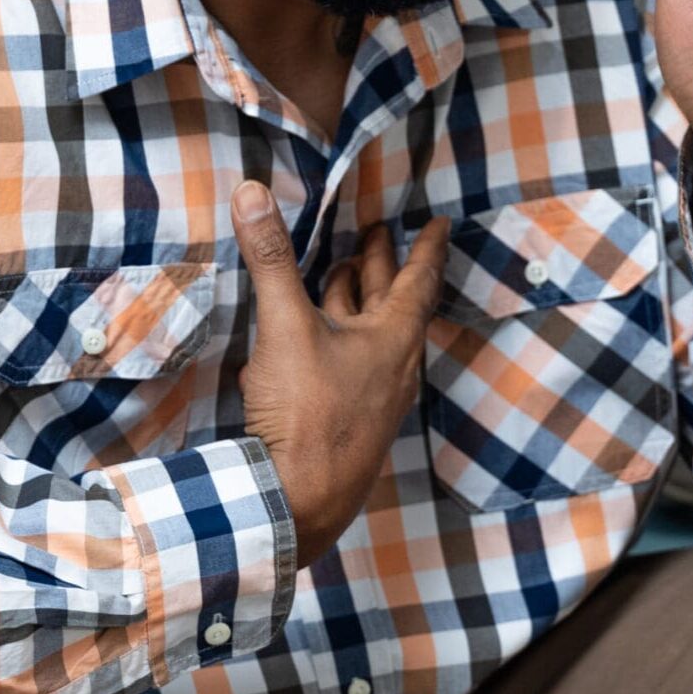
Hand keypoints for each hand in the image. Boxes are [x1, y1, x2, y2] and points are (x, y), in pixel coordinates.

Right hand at [230, 182, 447, 544]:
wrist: (301, 502)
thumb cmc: (308, 414)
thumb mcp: (285, 327)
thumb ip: (270, 258)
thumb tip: (253, 191)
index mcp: (394, 338)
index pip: (419, 280)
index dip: (426, 248)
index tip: (439, 224)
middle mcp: (394, 367)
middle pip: (393, 304)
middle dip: (382, 266)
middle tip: (375, 233)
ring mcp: (373, 399)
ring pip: (369, 337)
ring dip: (355, 302)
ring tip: (339, 273)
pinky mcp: (348, 424)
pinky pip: (348, 367)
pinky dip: (334, 340)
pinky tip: (309, 341)